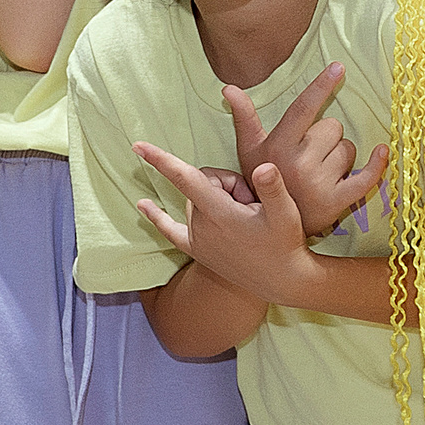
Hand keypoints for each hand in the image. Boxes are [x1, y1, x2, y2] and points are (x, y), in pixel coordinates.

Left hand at [134, 141, 315, 308]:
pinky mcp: (198, 251)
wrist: (283, 280)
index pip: (185, 178)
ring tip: (246, 213)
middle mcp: (202, 226)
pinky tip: (142, 205)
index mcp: (219, 213)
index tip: (138, 145)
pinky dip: (157, 217)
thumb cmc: (285, 244)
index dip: (161, 159)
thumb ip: (273, 188)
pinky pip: (170, 229)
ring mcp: (197, 240)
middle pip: (201, 182)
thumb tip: (263, 166)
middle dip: (225, 181)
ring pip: (195, 199)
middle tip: (253, 200)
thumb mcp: (287, 213)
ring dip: (215, 196)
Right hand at [224, 63, 389, 238]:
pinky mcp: (338, 202)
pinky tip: (381, 151)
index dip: (320, 86)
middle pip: (333, 127)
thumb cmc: (262, 182)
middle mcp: (299, 164)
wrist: (272, 227)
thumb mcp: (249, 150)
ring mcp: (320, 184)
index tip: (338, 67)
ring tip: (320, 172)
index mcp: (279, 147)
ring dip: (340, 156)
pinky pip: (366, 177)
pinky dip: (377, 163)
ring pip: (348, 149)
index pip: (303, 109)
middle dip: (326, 136)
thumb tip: (228, 88)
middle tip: (310, 154)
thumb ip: (244, 117)